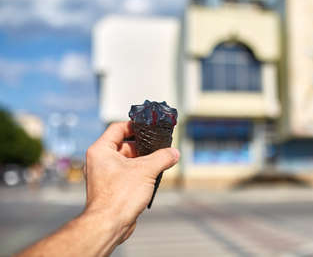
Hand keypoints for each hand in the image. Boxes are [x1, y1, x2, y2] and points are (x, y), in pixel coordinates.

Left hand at [83, 121, 178, 242]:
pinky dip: (139, 173)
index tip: (149, 128)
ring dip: (143, 161)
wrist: (109, 225)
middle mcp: (100, 161)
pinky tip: (152, 177)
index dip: (135, 126)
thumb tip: (173, 153)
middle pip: (124, 145)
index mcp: (101, 150)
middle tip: (159, 147)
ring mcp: (105, 175)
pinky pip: (127, 174)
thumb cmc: (119, 197)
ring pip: (127, 161)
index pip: (118, 128)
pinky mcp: (111, 188)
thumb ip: (162, 157)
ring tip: (159, 163)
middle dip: (143, 147)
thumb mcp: (146, 170)